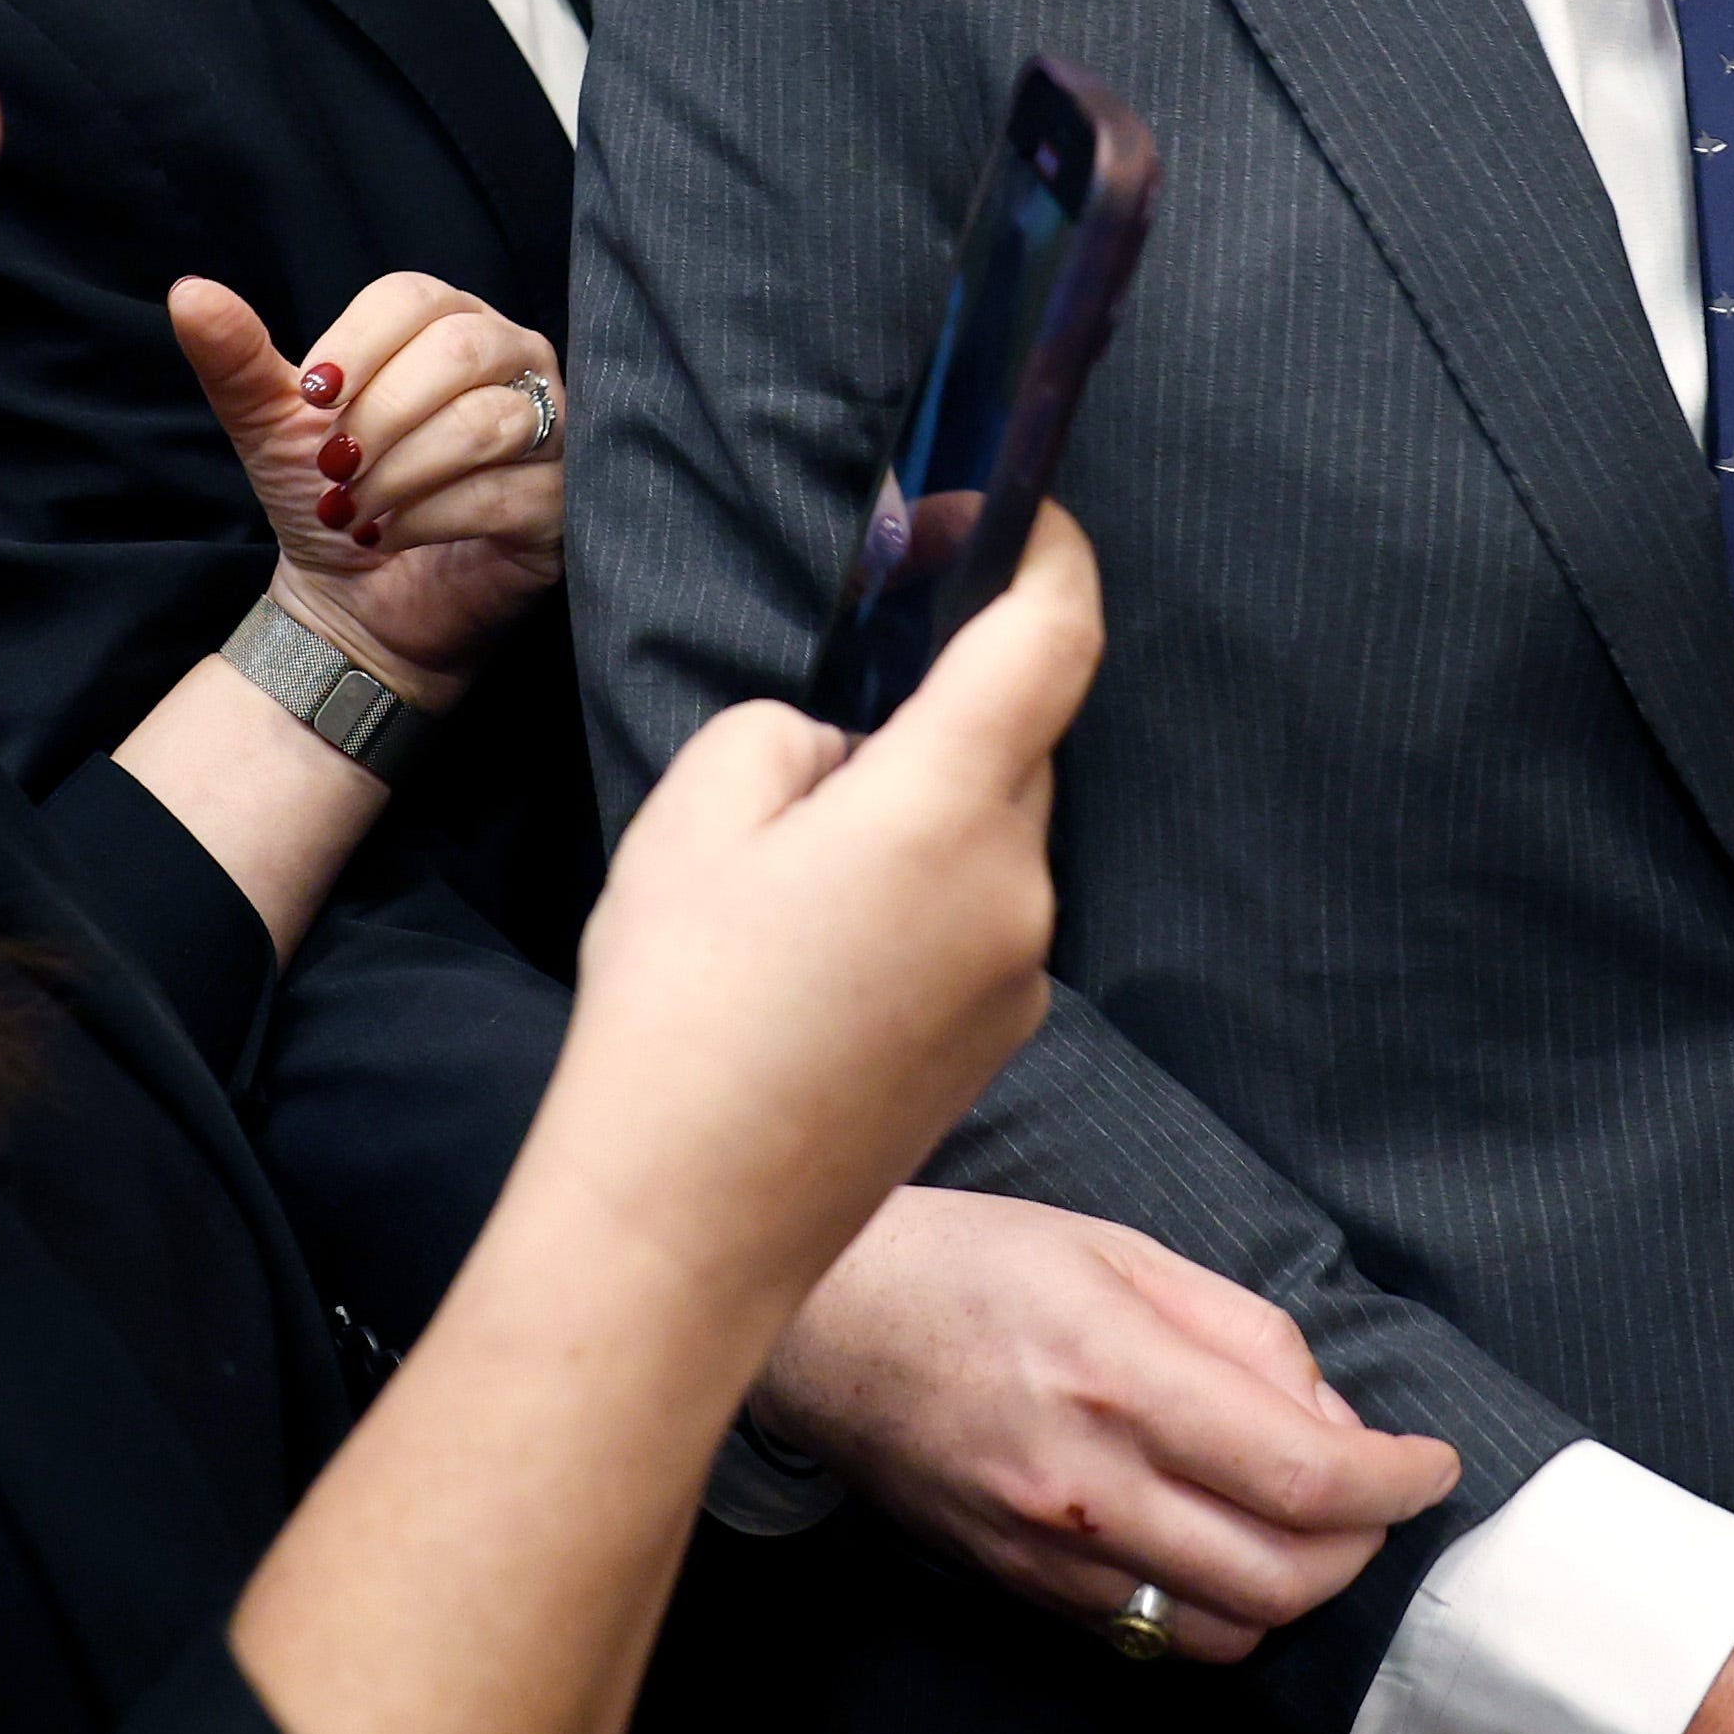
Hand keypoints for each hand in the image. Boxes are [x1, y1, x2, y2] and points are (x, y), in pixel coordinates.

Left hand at [175, 272, 565, 696]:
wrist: (355, 598)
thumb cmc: (328, 494)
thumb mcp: (274, 426)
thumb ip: (236, 359)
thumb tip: (189, 293)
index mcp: (449, 322)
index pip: (415, 298)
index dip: (356, 346)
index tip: (310, 399)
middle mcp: (514, 361)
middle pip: (461, 350)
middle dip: (380, 416)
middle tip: (333, 468)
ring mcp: (551, 430)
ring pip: (490, 421)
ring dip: (402, 471)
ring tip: (356, 508)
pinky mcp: (562, 502)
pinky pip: (509, 492)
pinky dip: (433, 518)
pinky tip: (392, 536)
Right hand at [548, 511, 1097, 1319]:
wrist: (684, 1222)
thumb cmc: (678, 1007)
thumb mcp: (698, 806)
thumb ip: (796, 728)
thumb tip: (848, 751)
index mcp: (950, 804)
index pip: (1055, 632)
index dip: (1044, 549)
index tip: (994, 510)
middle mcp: (1018, 883)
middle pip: (1014, 736)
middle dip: (935, 709)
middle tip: (821, 733)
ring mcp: (1021, 970)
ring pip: (991, 830)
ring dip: (920, 811)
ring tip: (787, 878)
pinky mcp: (1001, 1036)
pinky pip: (978, 913)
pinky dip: (920, 894)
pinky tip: (813, 954)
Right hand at [759, 1186, 1460, 1660]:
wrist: (826, 1328)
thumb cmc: (973, 1264)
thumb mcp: (1124, 1250)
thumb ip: (1244, 1336)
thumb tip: (1334, 1421)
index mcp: (1120, 1376)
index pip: (1302, 1476)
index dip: (1395, 1483)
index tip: (1429, 1465)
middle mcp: (1086, 1484)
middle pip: (1281, 1578)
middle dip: (1361, 1548)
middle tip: (1375, 1497)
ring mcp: (1048, 1552)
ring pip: (1224, 1631)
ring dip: (1294, 1593)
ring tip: (1303, 1527)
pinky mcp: (1020, 1588)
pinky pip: (1150, 1638)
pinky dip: (1215, 1611)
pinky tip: (1220, 1549)